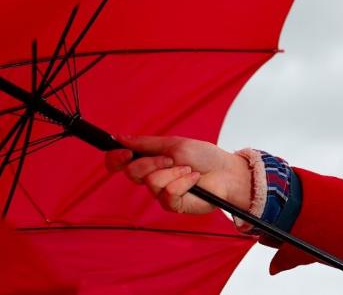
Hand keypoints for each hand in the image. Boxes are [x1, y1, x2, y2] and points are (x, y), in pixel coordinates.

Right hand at [105, 136, 250, 214]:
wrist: (226, 172)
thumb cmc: (204, 157)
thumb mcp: (174, 143)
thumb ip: (146, 143)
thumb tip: (119, 138)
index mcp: (149, 161)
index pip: (120, 163)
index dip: (115, 158)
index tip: (125, 152)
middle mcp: (152, 178)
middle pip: (132, 172)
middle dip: (153, 162)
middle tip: (172, 159)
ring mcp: (161, 193)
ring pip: (151, 181)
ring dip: (173, 171)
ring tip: (188, 169)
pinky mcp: (172, 205)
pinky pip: (168, 193)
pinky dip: (183, 182)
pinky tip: (194, 180)